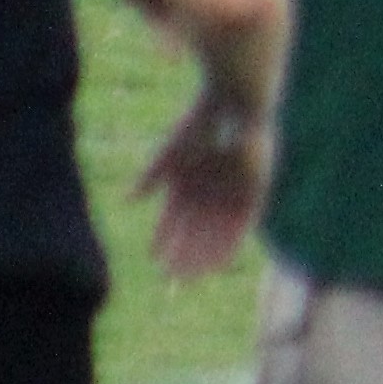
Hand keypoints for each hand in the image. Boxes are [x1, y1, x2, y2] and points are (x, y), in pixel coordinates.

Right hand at [141, 95, 269, 278]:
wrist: (235, 107)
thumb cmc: (200, 125)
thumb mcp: (169, 153)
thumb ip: (149, 177)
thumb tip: (126, 201)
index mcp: (189, 180)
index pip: (174, 217)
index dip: (164, 238)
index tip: (154, 258)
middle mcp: (211, 190)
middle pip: (195, 230)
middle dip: (182, 252)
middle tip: (170, 276)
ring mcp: (233, 192)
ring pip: (216, 233)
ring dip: (203, 255)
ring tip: (189, 276)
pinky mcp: (256, 192)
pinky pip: (242, 227)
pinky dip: (228, 245)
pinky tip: (216, 263)